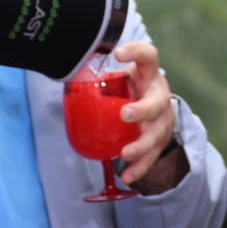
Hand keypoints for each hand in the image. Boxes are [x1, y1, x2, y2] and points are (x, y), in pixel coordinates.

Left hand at [110, 41, 181, 187]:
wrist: (152, 108)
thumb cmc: (129, 90)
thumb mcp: (117, 79)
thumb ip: (96, 77)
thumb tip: (63, 73)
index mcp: (147, 75)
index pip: (148, 56)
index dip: (136, 52)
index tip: (118, 54)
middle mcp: (159, 95)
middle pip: (157, 101)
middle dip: (143, 109)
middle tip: (125, 114)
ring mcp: (162, 120)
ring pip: (157, 133)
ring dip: (142, 145)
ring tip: (125, 153)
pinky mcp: (160, 141)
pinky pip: (152, 157)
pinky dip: (140, 168)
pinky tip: (127, 176)